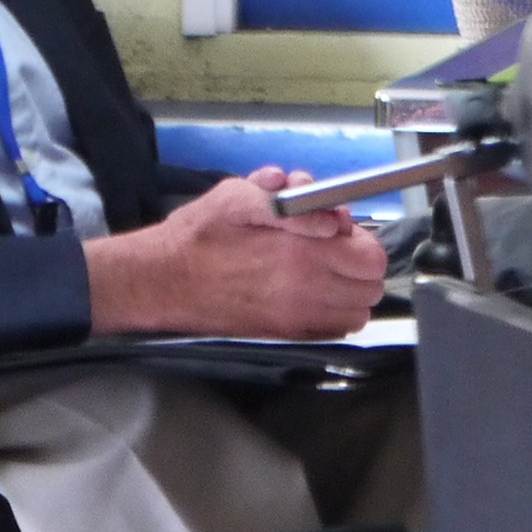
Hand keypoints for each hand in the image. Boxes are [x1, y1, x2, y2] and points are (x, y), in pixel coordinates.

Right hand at [84, 167, 384, 338]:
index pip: (371, 256)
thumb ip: (292, 199)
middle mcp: (305, 290)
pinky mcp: (284, 335)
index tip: (338, 232)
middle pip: (371, 286)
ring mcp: (297, 318)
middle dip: (359, 265)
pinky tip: (311, 296)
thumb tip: (332, 215)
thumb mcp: (239, 195)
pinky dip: (335, 314)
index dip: (360, 239)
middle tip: (333, 252)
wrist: (160, 280)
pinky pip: (335, 330)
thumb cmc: (197, 236)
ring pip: (358, 311)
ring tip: (323, 274)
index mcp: (299, 252)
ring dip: (350, 291)